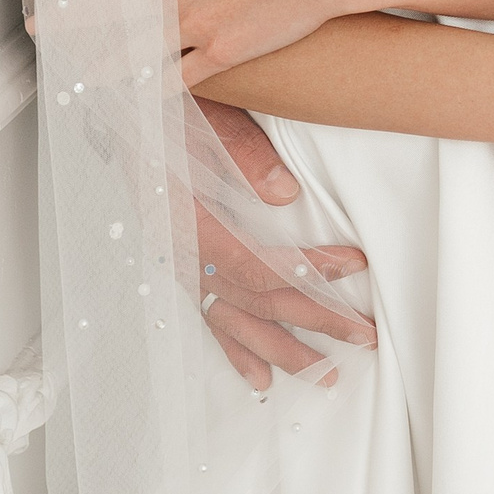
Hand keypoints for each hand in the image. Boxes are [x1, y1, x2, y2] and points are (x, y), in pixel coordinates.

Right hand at [194, 100, 374, 391]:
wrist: (129, 113)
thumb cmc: (171, 114)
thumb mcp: (208, 120)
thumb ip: (244, 155)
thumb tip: (287, 196)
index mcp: (191, 223)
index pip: (257, 263)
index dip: (308, 272)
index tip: (355, 265)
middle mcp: (187, 255)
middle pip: (258, 301)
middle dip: (315, 321)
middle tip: (364, 336)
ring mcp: (184, 266)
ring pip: (238, 322)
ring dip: (284, 352)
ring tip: (325, 375)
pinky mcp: (184, 266)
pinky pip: (211, 320)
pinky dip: (236, 352)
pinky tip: (260, 380)